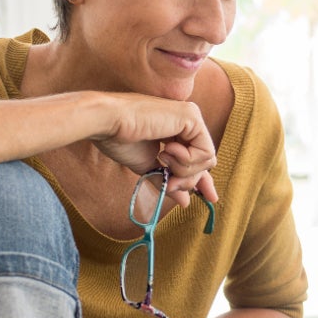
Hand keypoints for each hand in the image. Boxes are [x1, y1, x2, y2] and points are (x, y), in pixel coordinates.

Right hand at [90, 94, 218, 205]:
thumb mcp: (149, 166)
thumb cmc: (120, 140)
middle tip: (170, 183)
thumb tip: (185, 201)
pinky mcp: (192, 116)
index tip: (209, 197)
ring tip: (162, 159)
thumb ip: (168, 180)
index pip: (198, 157)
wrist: (108, 123)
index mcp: (176, 130)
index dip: (203, 178)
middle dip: (188, 179)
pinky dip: (186, 160)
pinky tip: (166, 150)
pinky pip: (205, 151)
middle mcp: (187, 121)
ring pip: (207, 159)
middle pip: (205, 162)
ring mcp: (191, 116)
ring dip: (184, 169)